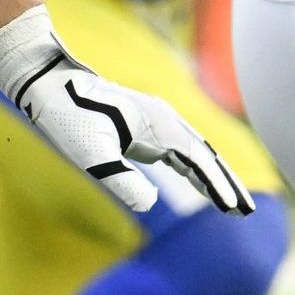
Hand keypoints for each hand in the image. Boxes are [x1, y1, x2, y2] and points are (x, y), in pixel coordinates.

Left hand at [0, 9, 251, 216]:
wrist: (49, 82)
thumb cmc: (67, 116)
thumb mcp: (89, 153)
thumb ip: (119, 178)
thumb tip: (149, 205)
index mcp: (160, 125)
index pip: (200, 160)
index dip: (217, 186)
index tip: (233, 209)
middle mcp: (164, 120)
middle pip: (206, 155)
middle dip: (226, 183)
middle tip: (245, 212)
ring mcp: (155, 120)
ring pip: (194, 151)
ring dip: (212, 176)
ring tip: (228, 203)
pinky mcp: (142, 124)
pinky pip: (177, 148)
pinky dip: (192, 167)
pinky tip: (197, 181)